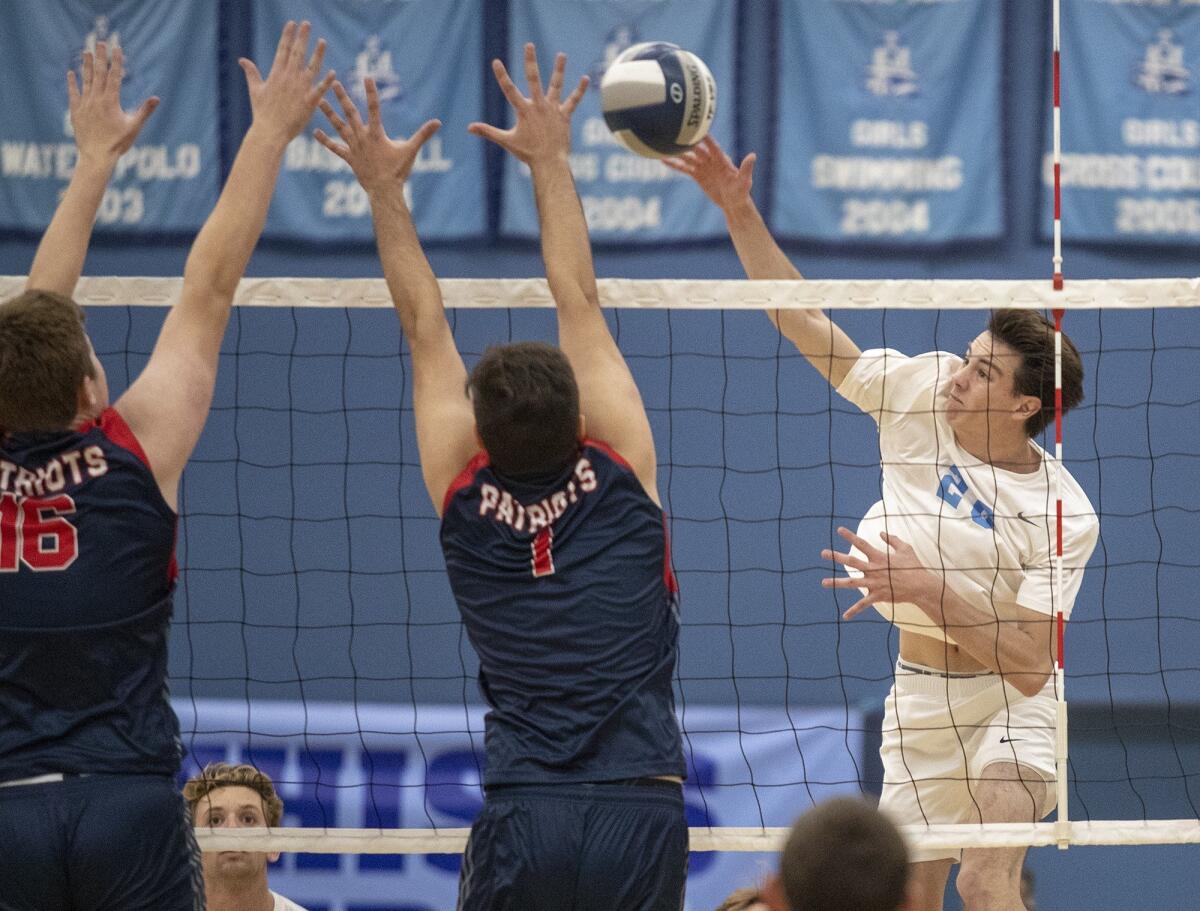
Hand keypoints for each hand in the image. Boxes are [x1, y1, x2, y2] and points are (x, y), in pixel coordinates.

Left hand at [68, 43, 158, 165]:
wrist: (96, 156)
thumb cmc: (118, 143)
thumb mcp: (134, 127)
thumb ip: (145, 111)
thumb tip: (157, 98)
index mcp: (111, 101)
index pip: (114, 76)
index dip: (116, 61)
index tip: (117, 48)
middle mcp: (96, 99)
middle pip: (98, 73)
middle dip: (100, 57)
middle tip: (99, 42)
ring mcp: (85, 104)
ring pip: (85, 80)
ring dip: (85, 65)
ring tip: (85, 51)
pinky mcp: (76, 111)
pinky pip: (73, 93)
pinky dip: (72, 82)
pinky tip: (71, 73)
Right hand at [238, 20, 335, 142]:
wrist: (270, 132)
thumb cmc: (262, 113)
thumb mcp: (255, 90)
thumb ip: (251, 73)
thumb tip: (242, 60)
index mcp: (276, 74)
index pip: (282, 50)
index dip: (287, 35)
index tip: (292, 23)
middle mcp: (288, 79)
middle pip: (297, 53)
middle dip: (302, 37)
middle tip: (307, 23)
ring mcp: (300, 90)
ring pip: (311, 67)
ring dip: (317, 54)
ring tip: (322, 41)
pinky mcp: (309, 102)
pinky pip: (320, 89)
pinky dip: (326, 81)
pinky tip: (333, 72)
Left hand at [314, 79, 439, 195]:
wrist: (384, 191)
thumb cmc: (398, 171)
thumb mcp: (411, 150)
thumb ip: (423, 134)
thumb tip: (438, 122)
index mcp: (376, 133)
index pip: (374, 107)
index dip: (371, 91)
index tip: (366, 76)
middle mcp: (362, 137)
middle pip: (350, 113)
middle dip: (342, 97)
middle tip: (333, 82)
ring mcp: (354, 147)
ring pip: (339, 127)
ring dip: (329, 114)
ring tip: (319, 101)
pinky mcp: (350, 158)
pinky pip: (335, 148)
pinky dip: (326, 141)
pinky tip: (315, 133)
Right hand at [468, 42, 586, 165]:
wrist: (549, 163)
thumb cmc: (527, 153)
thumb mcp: (506, 140)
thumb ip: (488, 131)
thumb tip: (469, 128)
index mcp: (523, 111)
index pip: (509, 90)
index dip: (502, 76)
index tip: (496, 61)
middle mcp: (538, 106)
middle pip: (533, 79)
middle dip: (530, 61)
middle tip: (529, 45)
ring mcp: (552, 110)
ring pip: (556, 85)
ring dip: (559, 69)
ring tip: (561, 55)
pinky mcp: (564, 116)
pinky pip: (573, 101)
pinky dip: (580, 90)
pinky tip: (585, 78)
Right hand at [663, 136, 754, 212]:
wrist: (733, 203)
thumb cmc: (741, 193)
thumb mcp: (744, 182)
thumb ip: (746, 168)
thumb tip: (753, 155)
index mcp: (722, 160)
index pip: (713, 147)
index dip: (706, 139)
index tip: (698, 129)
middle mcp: (711, 161)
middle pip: (697, 150)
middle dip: (687, 143)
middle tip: (676, 134)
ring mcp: (703, 167)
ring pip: (688, 158)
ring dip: (677, 153)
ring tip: (663, 147)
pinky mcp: (698, 175)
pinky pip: (684, 168)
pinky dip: (674, 165)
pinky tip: (663, 160)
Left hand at [821, 527, 937, 619]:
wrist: (921, 586)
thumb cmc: (914, 567)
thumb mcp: (905, 549)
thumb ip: (893, 540)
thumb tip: (881, 533)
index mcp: (879, 557)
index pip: (862, 544)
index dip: (850, 536)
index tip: (839, 530)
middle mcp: (873, 569)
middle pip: (851, 561)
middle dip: (836, 557)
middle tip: (823, 553)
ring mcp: (874, 583)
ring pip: (851, 583)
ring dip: (836, 583)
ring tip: (823, 583)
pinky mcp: (877, 596)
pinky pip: (863, 605)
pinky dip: (854, 611)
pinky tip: (844, 616)